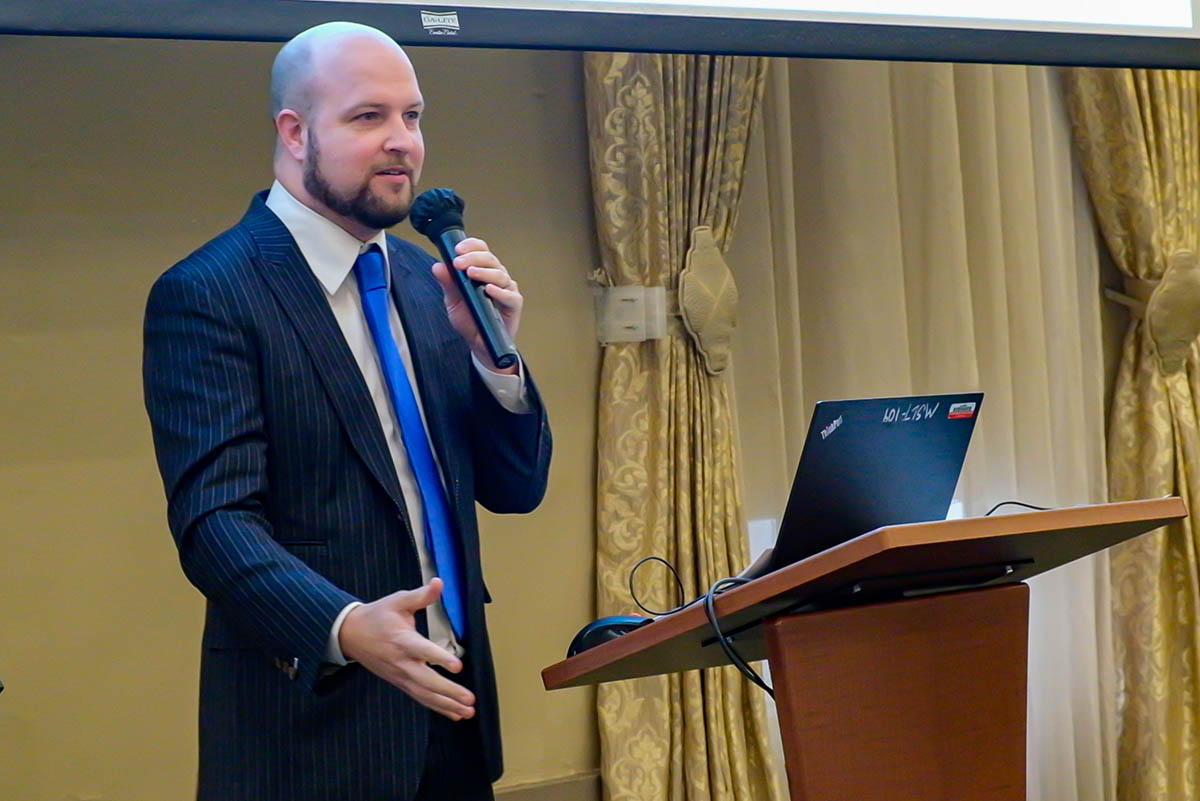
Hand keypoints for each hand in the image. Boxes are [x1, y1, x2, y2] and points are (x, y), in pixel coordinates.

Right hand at [338, 578, 475, 719]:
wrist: (350, 634)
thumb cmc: (376, 616)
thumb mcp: (397, 601)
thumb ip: (420, 596)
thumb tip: (439, 583)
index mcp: (402, 640)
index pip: (423, 651)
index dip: (440, 658)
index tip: (457, 666)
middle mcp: (402, 662)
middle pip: (426, 681)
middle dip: (449, 692)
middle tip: (469, 699)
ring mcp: (400, 676)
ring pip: (424, 694)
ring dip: (447, 704)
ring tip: (468, 712)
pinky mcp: (400, 682)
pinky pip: (420, 698)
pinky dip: (438, 707)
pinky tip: (455, 713)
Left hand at [431, 238, 521, 373]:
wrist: (479, 344)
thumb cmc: (470, 319)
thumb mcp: (453, 301)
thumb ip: (447, 284)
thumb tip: (438, 266)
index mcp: (483, 270)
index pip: (481, 250)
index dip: (471, 246)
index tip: (457, 249)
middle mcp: (496, 276)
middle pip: (490, 259)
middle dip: (473, 258)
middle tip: (459, 263)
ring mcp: (507, 289)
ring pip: (500, 274)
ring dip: (484, 272)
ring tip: (471, 274)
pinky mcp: (514, 304)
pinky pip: (510, 295)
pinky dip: (500, 291)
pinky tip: (489, 290)